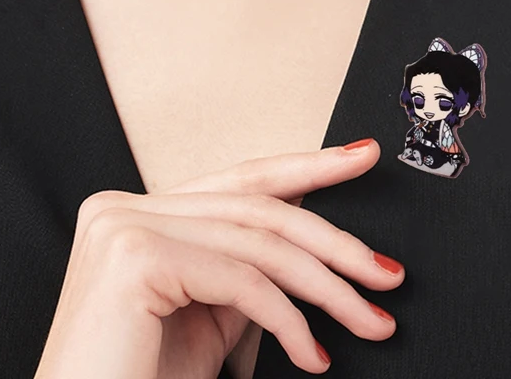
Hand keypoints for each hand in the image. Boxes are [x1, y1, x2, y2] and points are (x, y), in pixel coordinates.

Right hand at [33, 138, 402, 378]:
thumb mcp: (209, 313)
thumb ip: (246, 265)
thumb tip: (311, 229)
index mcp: (139, 212)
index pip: (241, 180)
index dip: (308, 165)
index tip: (360, 155)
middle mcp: (123, 207)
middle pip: (257, 210)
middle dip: (335, 242)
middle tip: (387, 272)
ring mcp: (124, 225)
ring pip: (258, 244)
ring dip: (328, 288)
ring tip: (371, 320)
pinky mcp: (134, 256)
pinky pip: (240, 279)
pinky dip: (289, 319)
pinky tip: (314, 356)